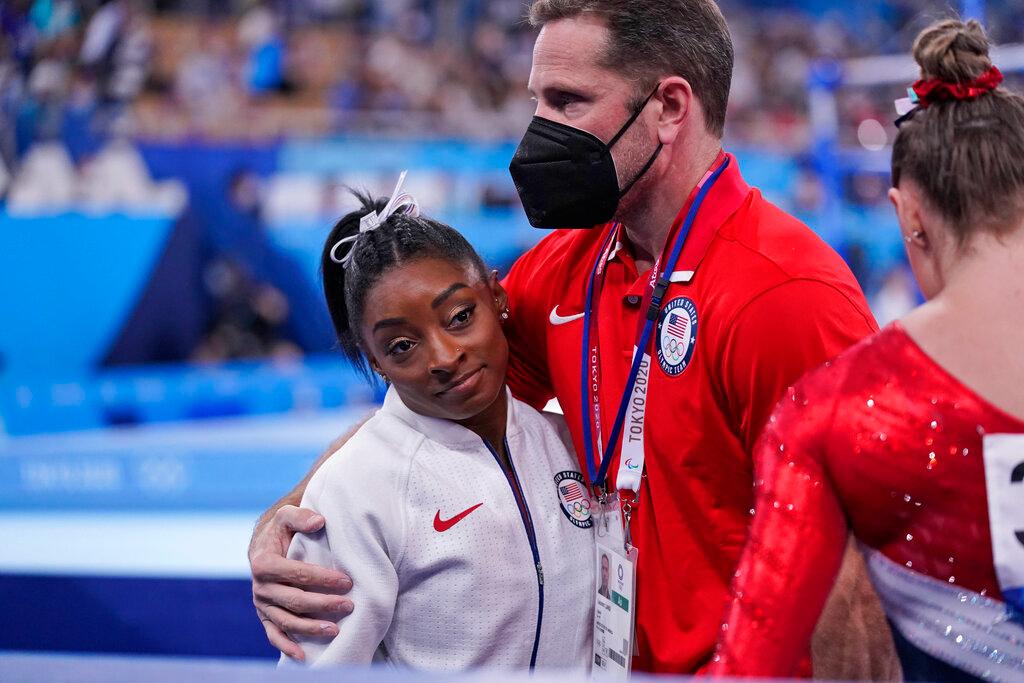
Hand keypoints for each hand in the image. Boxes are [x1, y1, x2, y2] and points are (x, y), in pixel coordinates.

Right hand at [250, 505, 353, 659]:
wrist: (265, 542)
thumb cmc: (282, 529)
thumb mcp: (287, 515)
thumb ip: (301, 516)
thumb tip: (319, 522)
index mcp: (263, 562)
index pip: (296, 574)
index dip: (322, 579)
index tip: (347, 581)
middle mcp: (260, 586)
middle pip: (295, 600)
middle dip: (323, 605)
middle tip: (349, 605)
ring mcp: (262, 604)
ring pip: (287, 621)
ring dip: (311, 628)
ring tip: (336, 630)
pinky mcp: (264, 616)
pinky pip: (274, 635)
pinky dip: (287, 646)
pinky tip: (302, 656)